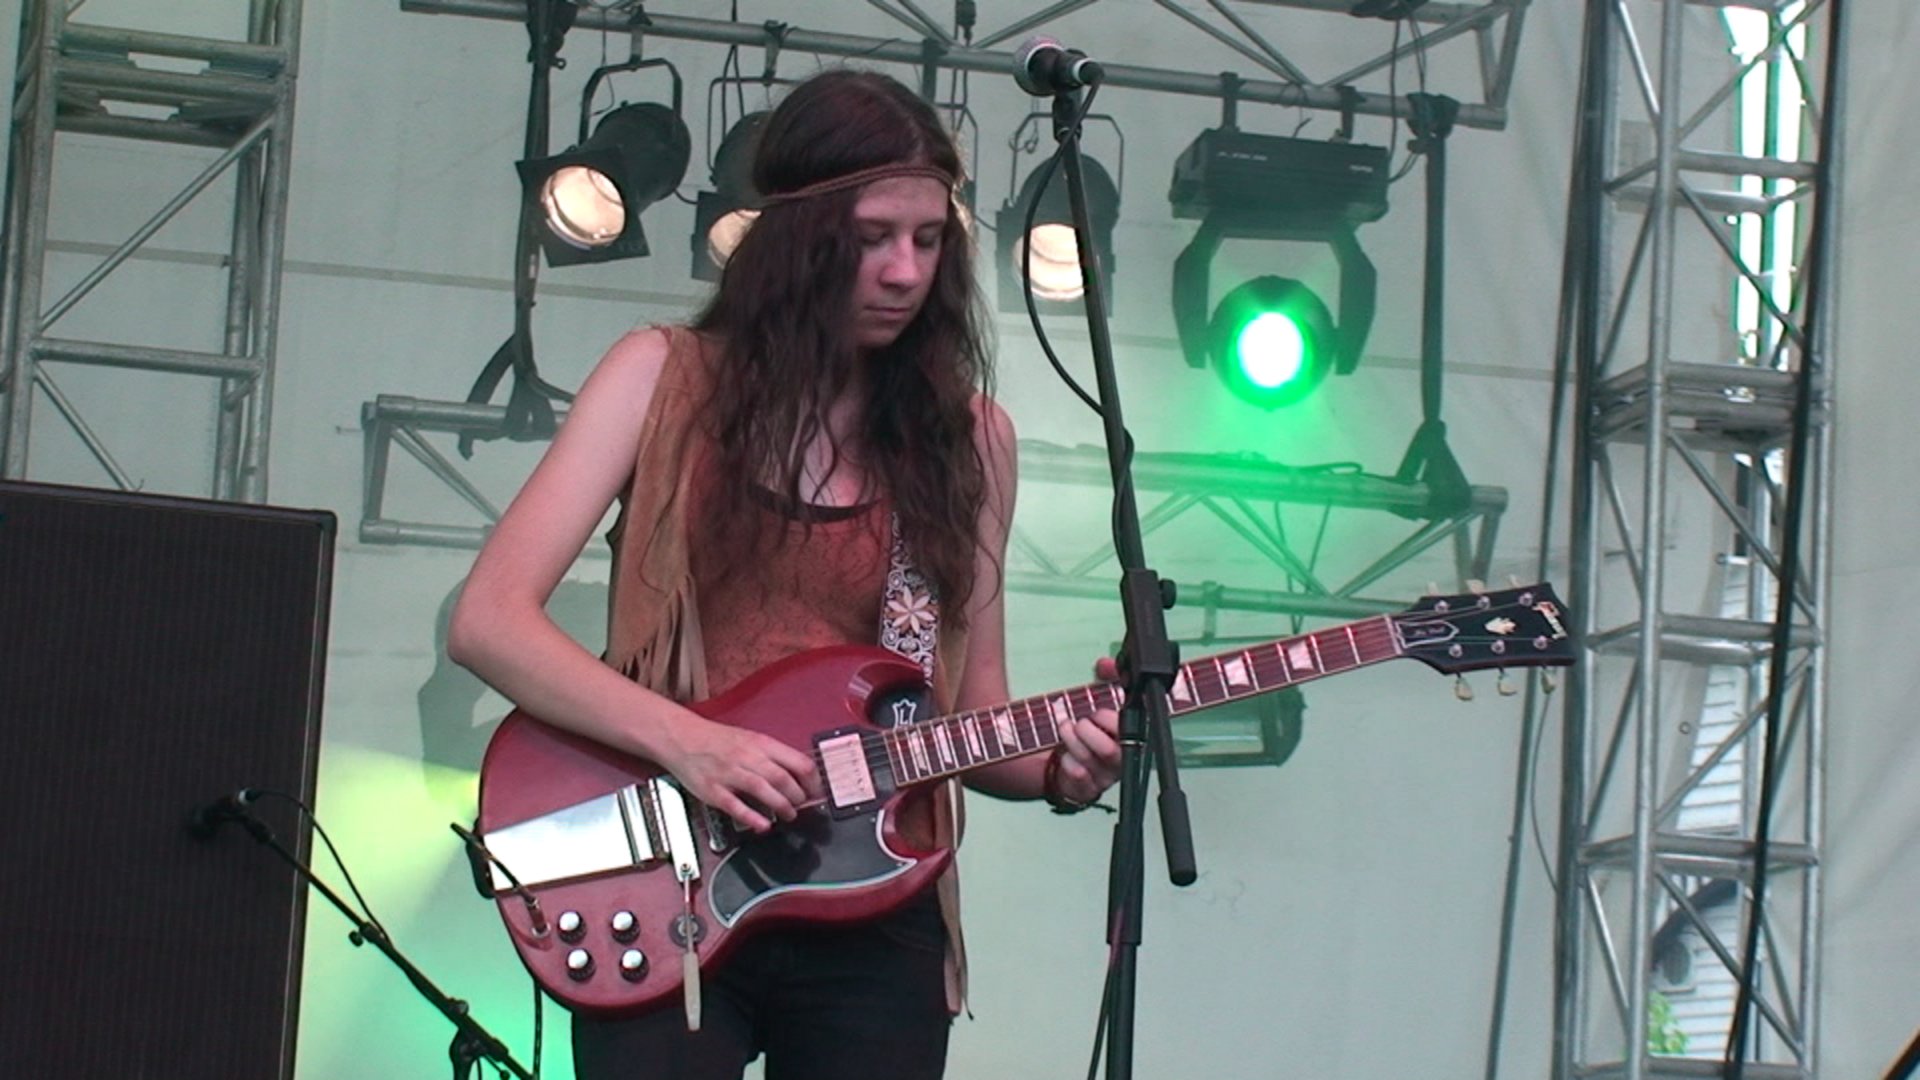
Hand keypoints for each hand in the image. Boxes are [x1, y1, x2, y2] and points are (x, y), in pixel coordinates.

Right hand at [655, 711, 820, 832]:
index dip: (812, 780)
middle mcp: (746, 757)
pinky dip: (752, 816)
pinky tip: (764, 825)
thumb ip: (772, 755)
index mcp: (760, 743)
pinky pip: (735, 805)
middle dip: (797, 795)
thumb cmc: (716, 739)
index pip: (797, 761)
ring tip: (789, 815)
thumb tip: (798, 773)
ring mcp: (728, 773)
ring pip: (762, 789)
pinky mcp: (712, 790)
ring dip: (781, 806)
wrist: (681, 737)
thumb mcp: (750, 738)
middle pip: (782, 777)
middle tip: (802, 804)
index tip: (816, 790)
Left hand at [1048, 657, 1123, 806]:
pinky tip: (1065, 754)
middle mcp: (1121, 759)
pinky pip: (1077, 776)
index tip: (1095, 712)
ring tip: (1066, 730)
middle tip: (1078, 723)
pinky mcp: (1088, 789)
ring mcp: (1106, 777)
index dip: (1108, 719)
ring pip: (1090, 762)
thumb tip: (1105, 663)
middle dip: (1087, 732)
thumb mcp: (1102, 702)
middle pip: (1109, 751)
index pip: (1129, 731)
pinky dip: (1067, 761)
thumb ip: (1109, 678)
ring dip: (1072, 741)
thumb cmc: (1093, 730)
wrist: (1076, 762)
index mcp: (1132, 737)